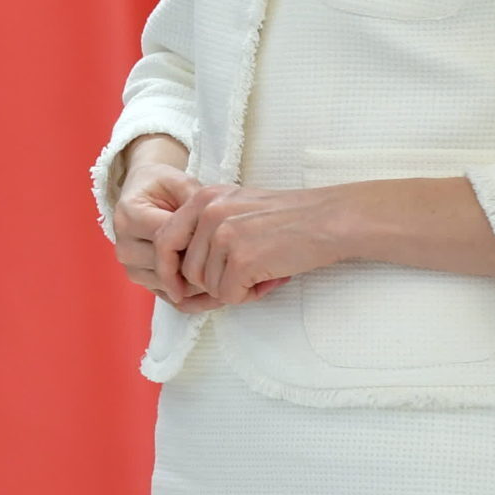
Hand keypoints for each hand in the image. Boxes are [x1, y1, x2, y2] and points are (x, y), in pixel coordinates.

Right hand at [110, 139, 219, 312]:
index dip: (198, 244)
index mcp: (130, 215)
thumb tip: (214, 227)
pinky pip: (168, 297)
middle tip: (231, 265)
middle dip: (200, 266)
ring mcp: (130, 265)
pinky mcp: (141, 280)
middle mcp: (125, 245)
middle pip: (168, 266)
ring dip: (198, 285)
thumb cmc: (163, 186)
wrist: (144, 194)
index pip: (167, 240)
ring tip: (228, 277)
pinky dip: (193, 299)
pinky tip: (217, 292)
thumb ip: (195, 202)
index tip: (226, 244)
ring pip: (169, 285)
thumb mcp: (181, 183)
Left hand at [167, 183, 354, 304]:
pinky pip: (230, 295)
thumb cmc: (288, 218)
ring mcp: (224, 235)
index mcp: (203, 198)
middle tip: (245, 275)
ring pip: (209, 285)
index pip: (165, 239)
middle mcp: (208, 212)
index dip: (168, 270)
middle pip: (187, 270)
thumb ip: (206, 230)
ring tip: (263, 270)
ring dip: (235, 287)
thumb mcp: (237, 208)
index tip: (178, 289)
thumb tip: (181, 276)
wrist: (329, 219)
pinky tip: (270, 277)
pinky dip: (250, 294)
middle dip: (213, 282)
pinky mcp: (242, 259)